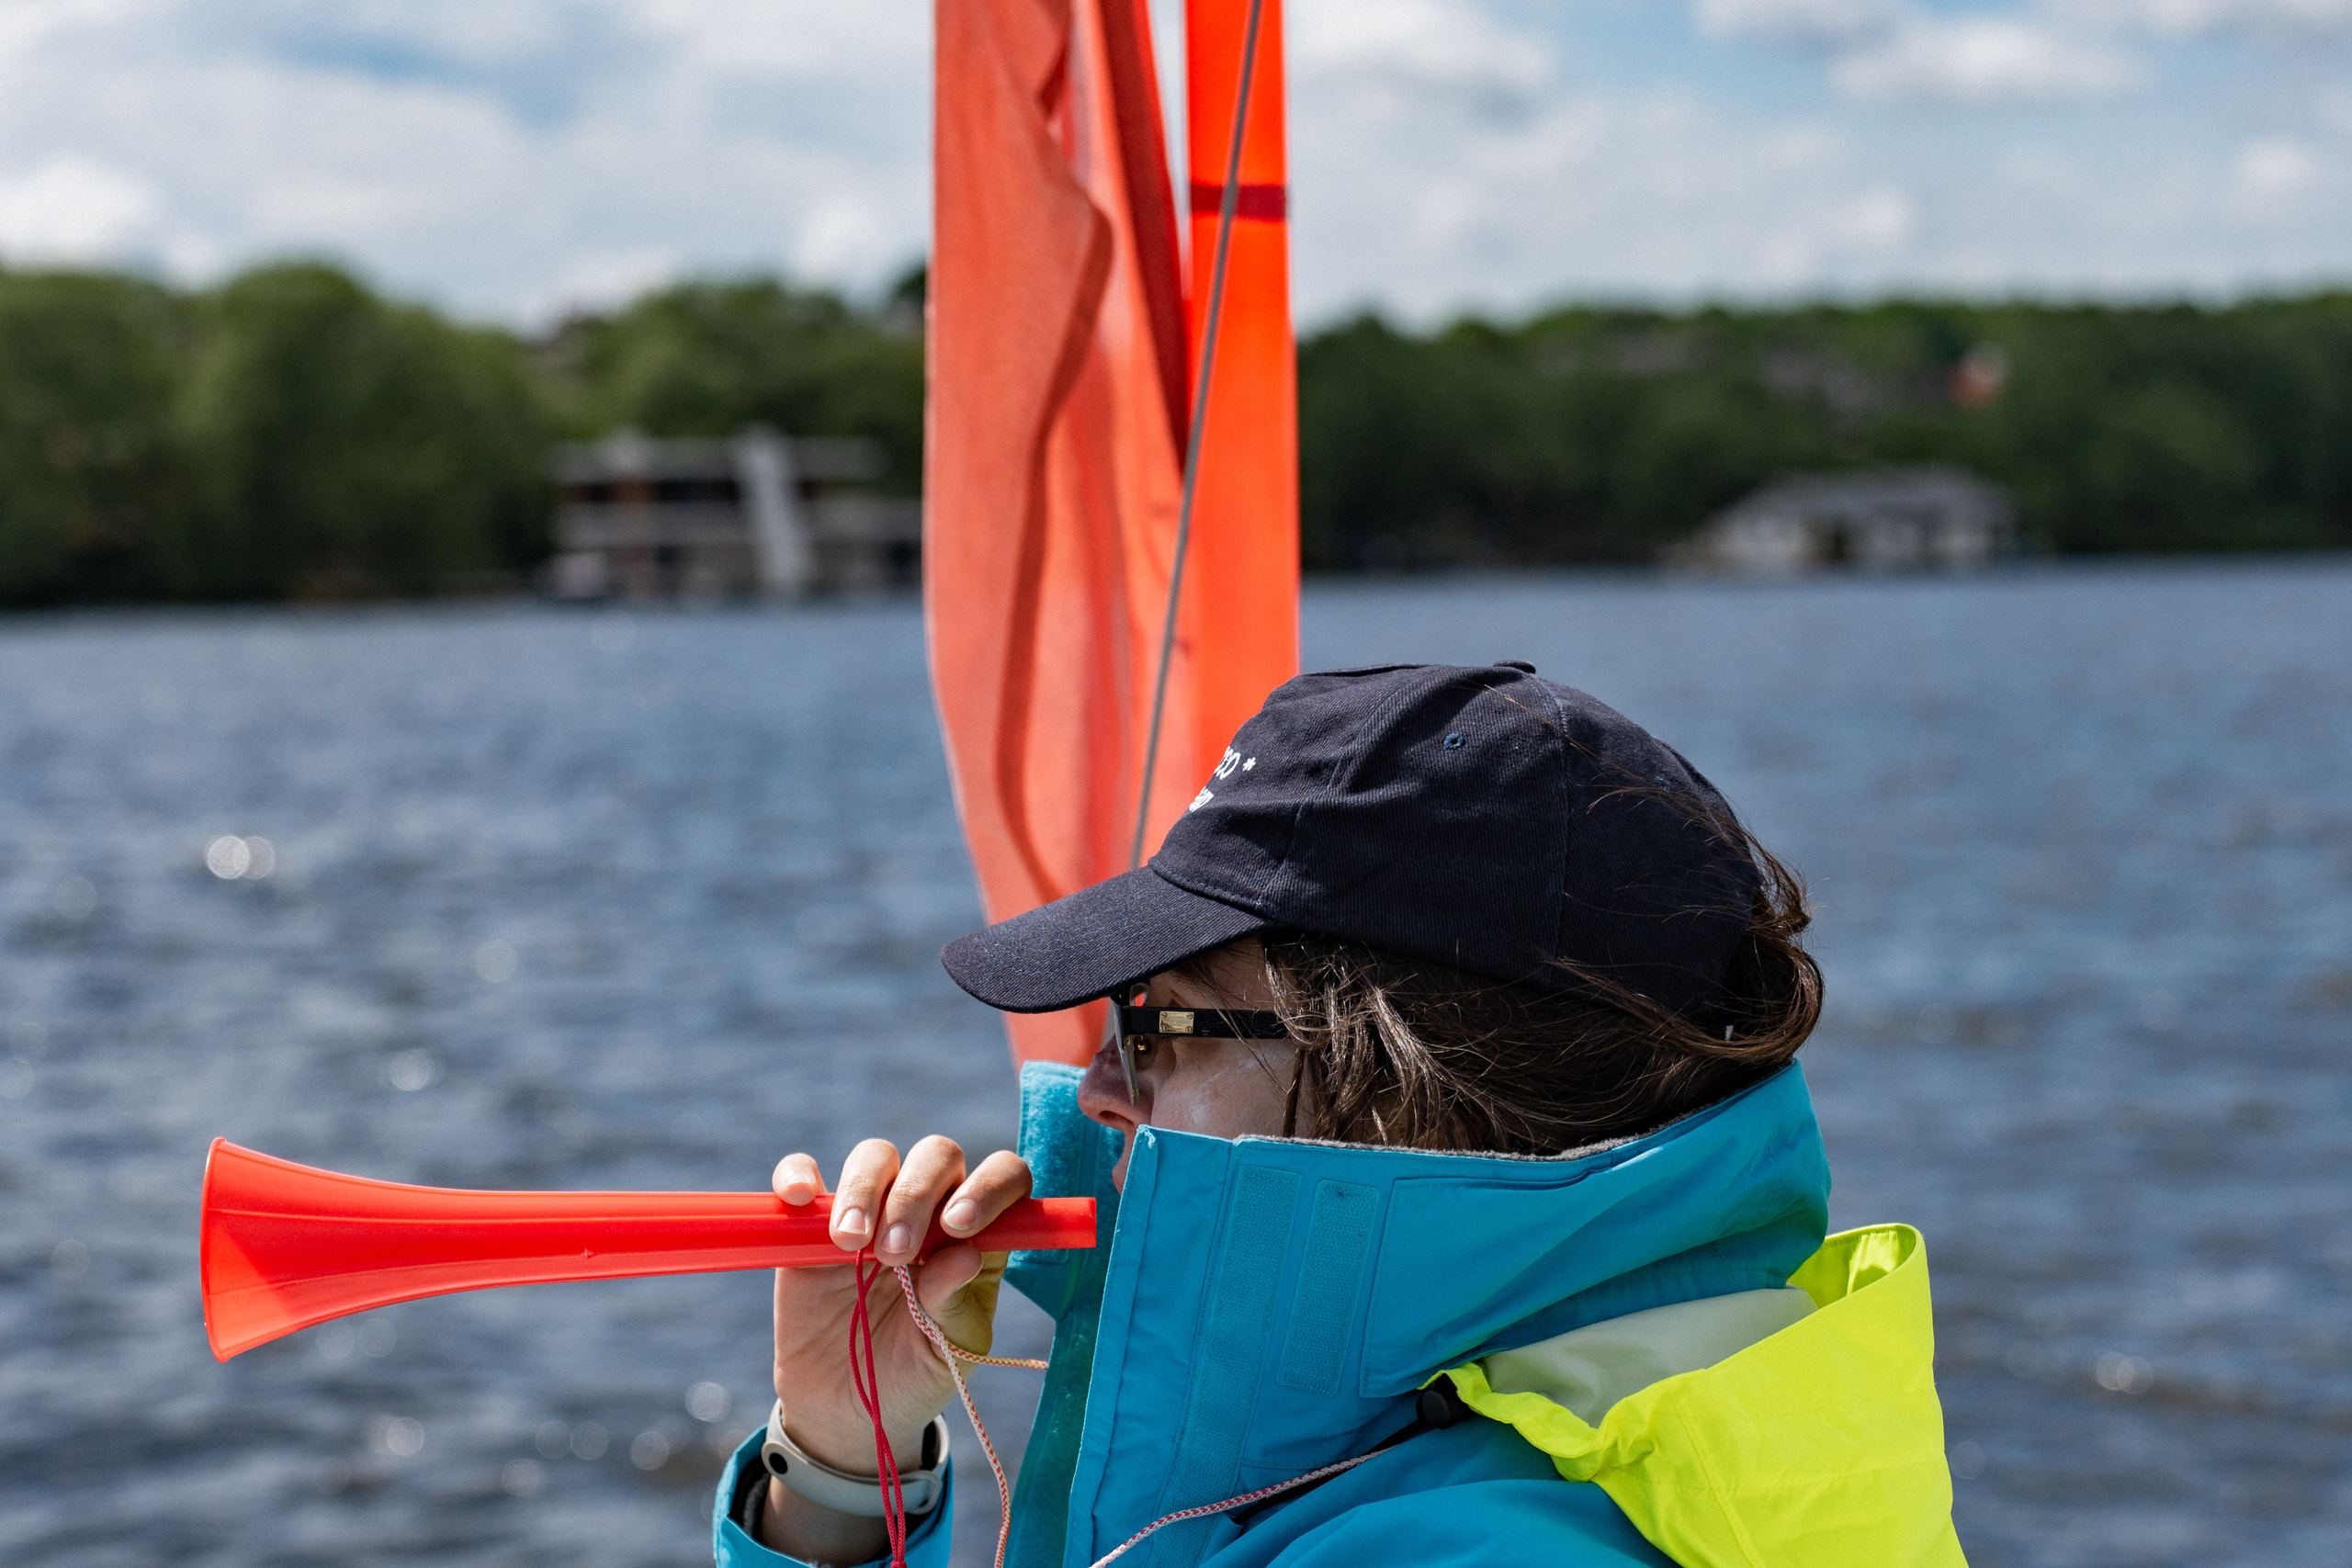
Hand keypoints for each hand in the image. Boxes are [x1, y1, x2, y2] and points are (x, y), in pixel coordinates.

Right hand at [756, 1136, 1032, 1559]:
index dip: (989, 1187)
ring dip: (865, 1189)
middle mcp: (930, 1209)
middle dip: (917, 1196)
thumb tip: (965, 1253)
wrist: (848, 1409)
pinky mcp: (813, 1223)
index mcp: (977, 1234)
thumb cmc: (915, 1373)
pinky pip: (803, 1174)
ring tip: (852, 1243)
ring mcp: (871, 1209)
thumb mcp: (947, 1350)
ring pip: (876, 1157)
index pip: (1001, 1178)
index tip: (959, 1227)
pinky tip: (800, 1197)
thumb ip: (953, 1302)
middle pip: (935, 1157)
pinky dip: (798, 1174)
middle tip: (896, 1254)